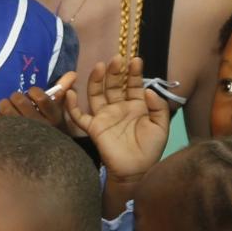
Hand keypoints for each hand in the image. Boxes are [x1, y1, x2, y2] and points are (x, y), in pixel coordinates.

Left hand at [0, 73, 82, 135]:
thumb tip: (72, 73)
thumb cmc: (50, 128)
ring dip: (4, 104)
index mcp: (53, 117)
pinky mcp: (8, 139)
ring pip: (6, 108)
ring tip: (7, 106)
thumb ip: (63, 90)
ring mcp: (23, 134)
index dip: (33, 92)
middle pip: (20, 101)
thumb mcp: (59, 111)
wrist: (43, 158)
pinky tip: (2, 119)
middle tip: (16, 99)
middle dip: (16, 96)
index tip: (32, 94)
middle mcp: (38, 126)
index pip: (41, 97)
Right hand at [70, 58, 172, 182]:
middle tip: (117, 59)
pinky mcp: (93, 128)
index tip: (136, 60)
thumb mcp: (160, 126)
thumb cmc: (151, 149)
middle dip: (115, 72)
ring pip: (97, 94)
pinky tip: (70, 93)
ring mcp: (105, 116)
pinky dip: (72, 106)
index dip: (134, 73)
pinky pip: (80, 116)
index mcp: (136, 105)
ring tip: (100, 66)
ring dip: (97, 80)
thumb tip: (148, 90)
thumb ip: (157, 107)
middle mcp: (118, 107)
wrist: (137, 171)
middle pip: (113, 85)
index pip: (133, 85)